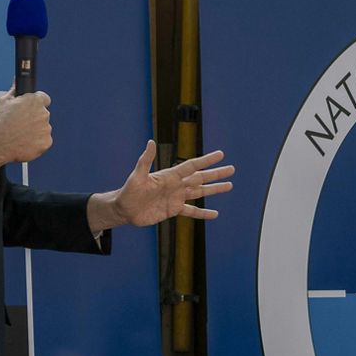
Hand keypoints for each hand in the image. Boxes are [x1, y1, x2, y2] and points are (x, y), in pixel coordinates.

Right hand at [0, 88, 52, 171]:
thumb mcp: (4, 102)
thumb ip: (15, 90)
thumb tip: (17, 79)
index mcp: (34, 101)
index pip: (44, 98)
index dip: (36, 102)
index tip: (31, 107)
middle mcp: (43, 114)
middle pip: (42, 113)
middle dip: (34, 117)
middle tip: (20, 123)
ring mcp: (46, 129)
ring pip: (43, 127)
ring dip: (35, 130)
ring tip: (20, 133)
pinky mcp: (46, 142)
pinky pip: (44, 140)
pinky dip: (36, 141)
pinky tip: (24, 141)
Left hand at [87, 141, 233, 230]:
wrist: (124, 209)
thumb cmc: (128, 191)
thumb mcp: (137, 175)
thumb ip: (146, 160)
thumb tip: (150, 142)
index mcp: (170, 176)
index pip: (192, 166)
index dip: (206, 160)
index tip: (220, 154)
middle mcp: (176, 185)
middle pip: (201, 178)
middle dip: (216, 173)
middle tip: (231, 169)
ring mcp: (176, 197)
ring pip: (200, 192)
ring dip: (214, 189)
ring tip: (229, 185)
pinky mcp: (173, 210)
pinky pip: (192, 211)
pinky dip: (203, 213)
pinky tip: (214, 213)